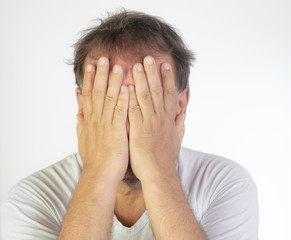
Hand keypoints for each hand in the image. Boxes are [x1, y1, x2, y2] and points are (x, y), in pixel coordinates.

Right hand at [76, 57, 128, 181]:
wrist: (99, 175)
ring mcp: (106, 125)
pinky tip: (127, 87)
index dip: (89, 78)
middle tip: (103, 57)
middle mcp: (96, 119)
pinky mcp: (116, 132)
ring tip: (117, 65)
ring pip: (108, 99)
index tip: (91, 64)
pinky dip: (123, 99)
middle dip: (100, 74)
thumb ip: (81, 121)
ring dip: (112, 81)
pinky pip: (120, 112)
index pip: (88, 94)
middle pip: (97, 92)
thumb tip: (78, 109)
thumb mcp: (83, 137)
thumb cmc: (94, 159)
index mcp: (90, 120)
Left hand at [128, 56, 184, 181]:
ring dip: (141, 80)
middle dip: (153, 73)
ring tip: (137, 65)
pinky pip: (134, 112)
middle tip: (149, 57)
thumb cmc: (166, 156)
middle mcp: (161, 118)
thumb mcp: (178, 135)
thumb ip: (180, 118)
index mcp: (169, 118)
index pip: (170, 93)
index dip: (168, 78)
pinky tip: (125, 86)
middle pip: (158, 91)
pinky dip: (130, 99)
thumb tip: (184, 105)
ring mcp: (150, 124)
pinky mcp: (138, 131)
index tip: (165, 64)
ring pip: (146, 97)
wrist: (159, 173)